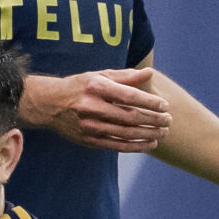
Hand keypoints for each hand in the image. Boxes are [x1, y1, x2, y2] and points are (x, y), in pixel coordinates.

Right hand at [21, 69, 169, 151]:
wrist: (50, 105)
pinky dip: (135, 146)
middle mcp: (92, 107)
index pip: (129, 96)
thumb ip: (125, 76)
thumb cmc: (80, 86)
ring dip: (148, 135)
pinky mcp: (89, 140)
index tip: (165, 105)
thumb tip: (149, 72)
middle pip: (130, 116)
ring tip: (163, 133)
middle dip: (153, 120)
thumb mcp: (99, 75)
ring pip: (125, 133)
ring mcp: (90, 126)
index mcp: (96, 87)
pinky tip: (150, 144)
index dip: (149, 102)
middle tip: (168, 120)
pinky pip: (117, 146)